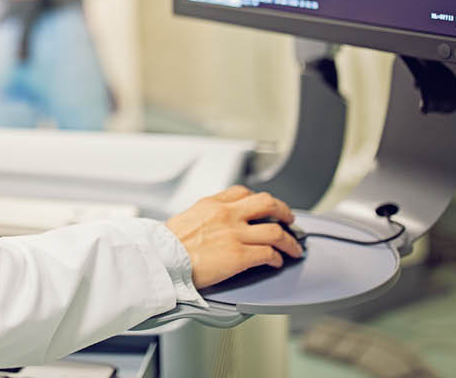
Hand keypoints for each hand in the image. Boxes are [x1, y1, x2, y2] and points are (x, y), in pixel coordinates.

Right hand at [163, 185, 303, 288]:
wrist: (161, 260)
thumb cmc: (167, 245)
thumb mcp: (186, 218)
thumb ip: (205, 216)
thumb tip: (213, 223)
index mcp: (212, 204)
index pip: (243, 192)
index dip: (259, 200)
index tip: (266, 207)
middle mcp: (227, 215)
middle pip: (267, 204)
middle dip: (284, 211)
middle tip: (289, 219)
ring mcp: (235, 234)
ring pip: (275, 231)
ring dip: (289, 241)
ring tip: (294, 247)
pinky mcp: (239, 256)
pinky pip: (269, 254)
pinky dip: (278, 258)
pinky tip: (277, 262)